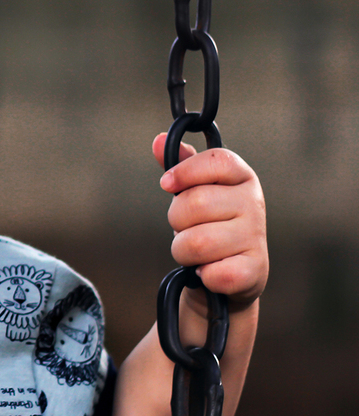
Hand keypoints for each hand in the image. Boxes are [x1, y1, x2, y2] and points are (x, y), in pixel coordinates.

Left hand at [153, 134, 267, 309]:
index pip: (216, 160)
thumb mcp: (194, 191)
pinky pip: (214, 273)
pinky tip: (209, 271)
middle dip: (177, 220)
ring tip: (196, 252)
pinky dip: (202, 275)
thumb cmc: (208, 224)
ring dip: (183, 251)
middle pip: (194, 203)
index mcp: (242, 177)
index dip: (185, 171)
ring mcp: (256, 236)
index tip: (166, 184)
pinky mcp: (256, 269)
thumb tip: (159, 140)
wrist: (229, 274)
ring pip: (196, 242)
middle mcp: (254, 203)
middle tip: (186, 228)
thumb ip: (178, 165)